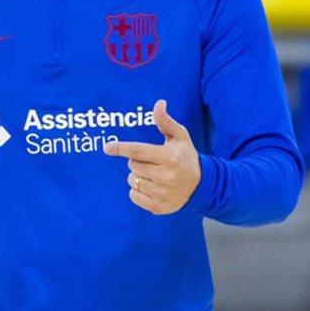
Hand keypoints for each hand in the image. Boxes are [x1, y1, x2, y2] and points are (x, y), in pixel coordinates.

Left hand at [103, 99, 199, 214]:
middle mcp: (166, 176)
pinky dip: (137, 191)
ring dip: (137, 176)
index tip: (107, 147)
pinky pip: (134, 196)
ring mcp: (162, 193)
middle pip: (132, 165)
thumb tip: (159, 103)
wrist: (202, 185)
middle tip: (151, 161)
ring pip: (132, 181)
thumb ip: (165, 121)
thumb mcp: (179, 137)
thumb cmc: (186, 156)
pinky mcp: (159, 206)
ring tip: (153, 174)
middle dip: (136, 161)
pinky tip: (152, 186)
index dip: (121, 148)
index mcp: (169, 157)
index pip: (138, 151)